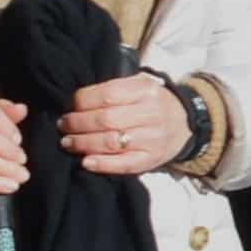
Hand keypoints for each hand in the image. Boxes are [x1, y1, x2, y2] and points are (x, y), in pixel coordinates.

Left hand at [56, 72, 189, 178]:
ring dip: (83, 144)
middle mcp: (151, 113)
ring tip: (68, 142)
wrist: (186, 124)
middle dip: (77, 124)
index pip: (107, 95)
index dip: (82, 101)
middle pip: (105, 119)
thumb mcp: (141, 85)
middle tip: (64, 125)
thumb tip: (77, 100)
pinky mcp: (151, 159)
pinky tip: (85, 161)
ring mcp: (152, 138)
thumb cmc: (154, 103)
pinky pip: (123, 164)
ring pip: (111, 142)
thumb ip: (114, 88)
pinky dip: (101, 164)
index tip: (70, 105)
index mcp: (146, 91)